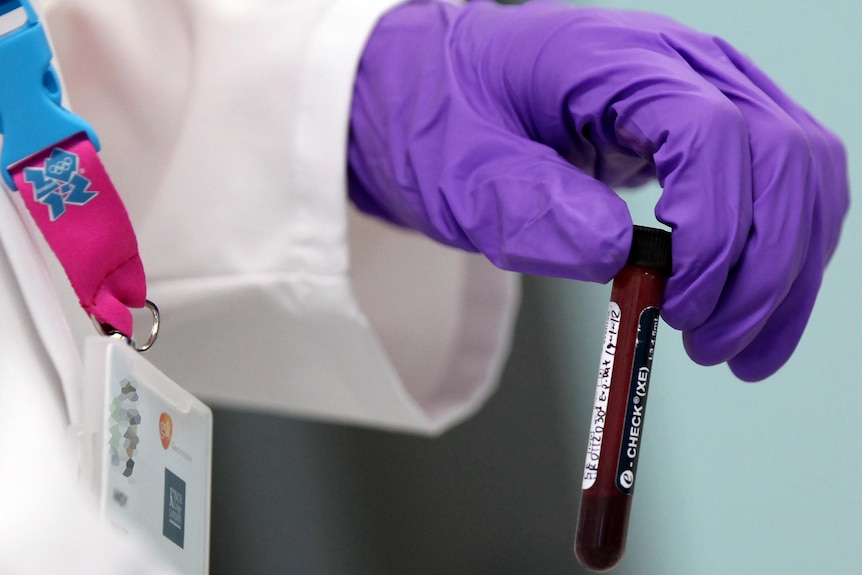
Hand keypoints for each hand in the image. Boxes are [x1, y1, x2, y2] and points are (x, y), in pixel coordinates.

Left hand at [347, 0, 848, 380]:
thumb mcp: (459, 172)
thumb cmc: (446, 123)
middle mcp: (680, 66)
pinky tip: (754, 314)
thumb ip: (528, 207)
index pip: (713, 132)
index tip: (681, 305)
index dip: (716, 229)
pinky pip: (781, 188)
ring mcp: (705, 93)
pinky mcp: (711, 130)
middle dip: (763, 268)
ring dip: (786, 274)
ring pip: (800, 175)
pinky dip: (781, 258)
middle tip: (711, 347)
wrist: (444, 98)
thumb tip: (619, 256)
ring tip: (736, 350)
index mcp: (613, 61)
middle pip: (783, 155)